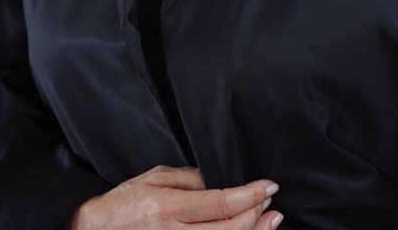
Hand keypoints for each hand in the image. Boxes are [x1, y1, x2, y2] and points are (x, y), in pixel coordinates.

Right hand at [61, 164, 282, 229]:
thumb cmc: (127, 201)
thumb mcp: (156, 178)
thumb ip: (190, 178)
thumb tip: (221, 178)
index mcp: (169, 208)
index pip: (221, 203)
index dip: (250, 195)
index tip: (269, 185)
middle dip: (256, 214)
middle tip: (271, 200)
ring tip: (270, 220)